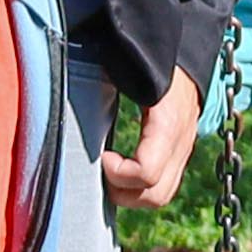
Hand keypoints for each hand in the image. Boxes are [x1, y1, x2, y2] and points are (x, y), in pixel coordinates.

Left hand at [106, 68, 201, 210]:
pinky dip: (140, 187)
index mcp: (168, 124)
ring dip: (132, 194)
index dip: (118, 172)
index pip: (147, 172)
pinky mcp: (180, 154)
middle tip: (104, 168)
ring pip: (161, 196)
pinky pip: (164, 185)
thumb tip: (65, 90)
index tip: (104, 155)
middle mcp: (181, 143)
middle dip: (122, 191)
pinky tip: (122, 167)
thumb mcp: (128, 70)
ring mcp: (184, 151)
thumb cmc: (151, 62)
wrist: (186, 55)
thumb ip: (99, 83)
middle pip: (156, 195)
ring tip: (111, 172)